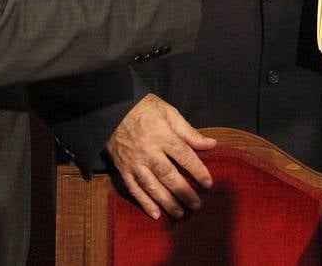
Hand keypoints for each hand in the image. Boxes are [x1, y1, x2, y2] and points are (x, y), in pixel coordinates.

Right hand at [105, 93, 215, 219]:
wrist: (111, 109)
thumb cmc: (143, 108)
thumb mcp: (168, 112)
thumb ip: (188, 131)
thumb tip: (210, 144)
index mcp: (162, 135)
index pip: (184, 156)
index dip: (198, 171)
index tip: (208, 184)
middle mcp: (148, 151)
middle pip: (169, 176)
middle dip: (184, 192)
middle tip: (197, 205)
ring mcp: (134, 162)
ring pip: (152, 186)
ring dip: (167, 202)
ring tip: (180, 213)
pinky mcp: (122, 169)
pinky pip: (134, 189)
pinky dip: (144, 202)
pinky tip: (155, 213)